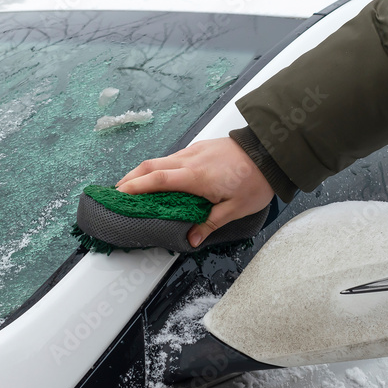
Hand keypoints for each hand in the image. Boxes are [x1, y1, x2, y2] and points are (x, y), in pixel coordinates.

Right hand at [116, 137, 273, 247]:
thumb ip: (211, 223)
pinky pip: (172, 157)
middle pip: (151, 166)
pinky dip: (158, 167)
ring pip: (160, 159)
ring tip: (132, 186)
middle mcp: (190, 160)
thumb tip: (192, 239)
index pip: (158, 180)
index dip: (135, 186)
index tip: (118, 193)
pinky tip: (159, 177)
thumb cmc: (256, 180)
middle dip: (130, 177)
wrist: (271, 151)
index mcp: (197, 176)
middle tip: (116, 192)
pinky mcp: (199, 148)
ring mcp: (194, 151)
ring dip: (142, 172)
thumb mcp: (236, 209)